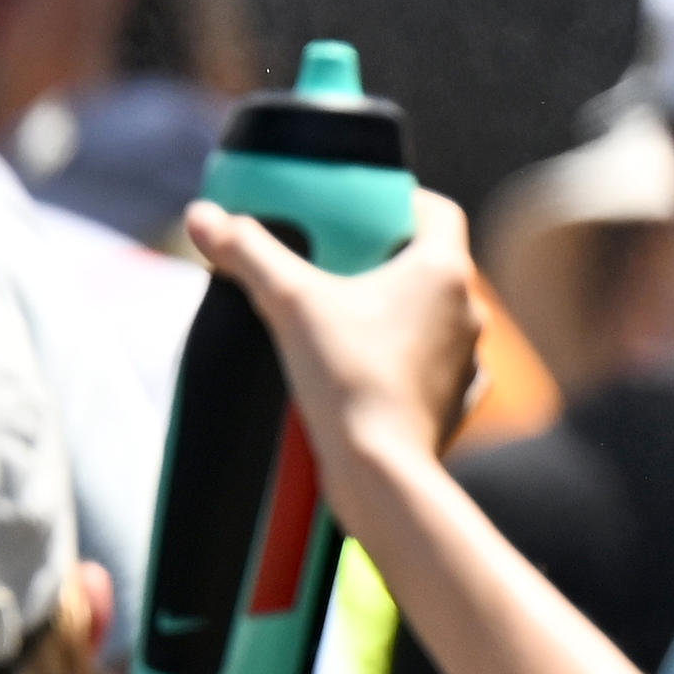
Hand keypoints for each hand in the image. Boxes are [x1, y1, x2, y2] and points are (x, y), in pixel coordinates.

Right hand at [185, 191, 486, 485]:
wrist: (382, 471)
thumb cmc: (347, 378)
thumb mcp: (289, 303)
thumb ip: (249, 253)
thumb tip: (204, 215)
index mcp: (444, 272)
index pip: (437, 212)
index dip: (402, 202)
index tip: (362, 211)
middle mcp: (469, 311)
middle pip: (431, 264)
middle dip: (386, 258)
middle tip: (338, 262)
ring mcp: (468, 359)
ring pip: (433, 317)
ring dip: (396, 311)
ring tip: (344, 318)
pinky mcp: (457, 402)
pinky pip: (433, 366)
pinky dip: (404, 360)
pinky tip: (365, 367)